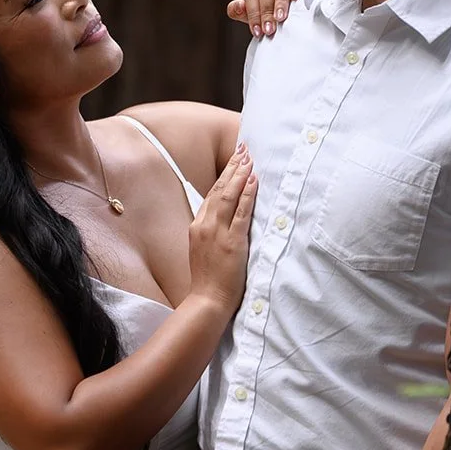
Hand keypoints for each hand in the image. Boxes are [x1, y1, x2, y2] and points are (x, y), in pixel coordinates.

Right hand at [186, 144, 257, 314]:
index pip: (211, 195)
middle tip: (243, 149)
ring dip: (240, 175)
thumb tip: (223, 220)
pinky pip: (241, 213)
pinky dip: (248, 195)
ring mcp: (217, 233)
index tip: (233, 161)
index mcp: (197, 226)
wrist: (206, 300)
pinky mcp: (232, 242)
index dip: (224, 176)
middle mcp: (205, 225)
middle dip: (232, 168)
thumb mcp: (203, 251)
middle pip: (219, 189)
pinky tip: (253, 181)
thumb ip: (211, 232)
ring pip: (229, 196)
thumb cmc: (207, 280)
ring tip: (249, 158)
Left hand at [228, 0, 321, 37]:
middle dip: (266, 10)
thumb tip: (237, 6)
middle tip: (269, 29)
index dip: (253, 12)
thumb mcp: (258, 11)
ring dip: (280, 1)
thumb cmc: (276, 6)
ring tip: (280, 18)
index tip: (258, 31)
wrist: (303, 0)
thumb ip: (242, 12)